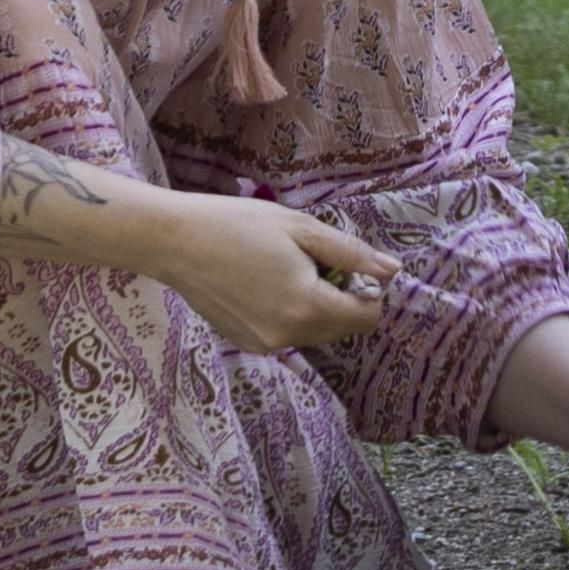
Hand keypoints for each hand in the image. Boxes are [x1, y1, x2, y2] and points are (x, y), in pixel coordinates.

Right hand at [140, 185, 400, 361]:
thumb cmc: (240, 224)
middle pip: (341, 328)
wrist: (175, 242)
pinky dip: (288, 313)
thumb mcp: (301, 228)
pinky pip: (286, 334)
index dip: (368, 290)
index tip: (346, 263)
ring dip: (315, 306)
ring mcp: (265, 345)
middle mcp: (289, 337)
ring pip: (314, 332)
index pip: (366, 318)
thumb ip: (351, 253)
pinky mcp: (245, 343)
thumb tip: (393, 271)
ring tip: (285, 268)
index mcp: (308, 308)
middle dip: (341, 297)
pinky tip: (262, 282)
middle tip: (313, 259)